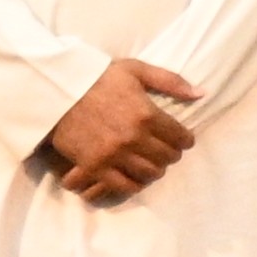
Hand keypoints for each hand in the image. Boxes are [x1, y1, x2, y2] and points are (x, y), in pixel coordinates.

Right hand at [45, 57, 198, 204]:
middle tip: (165, 150)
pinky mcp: (93, 167)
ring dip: (154, 170)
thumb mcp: (136, 70)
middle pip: (167, 159)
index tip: (181, 139)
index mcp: (147, 114)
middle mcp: (133, 138)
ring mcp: (113, 155)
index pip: (181, 139)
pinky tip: (132, 176)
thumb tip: (201, 94)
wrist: (56, 91)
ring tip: (150, 163)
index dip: (185, 140)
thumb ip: (170, 81)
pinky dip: (132, 185)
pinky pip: (122, 187)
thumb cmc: (98, 78)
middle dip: (170, 155)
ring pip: (149, 174)